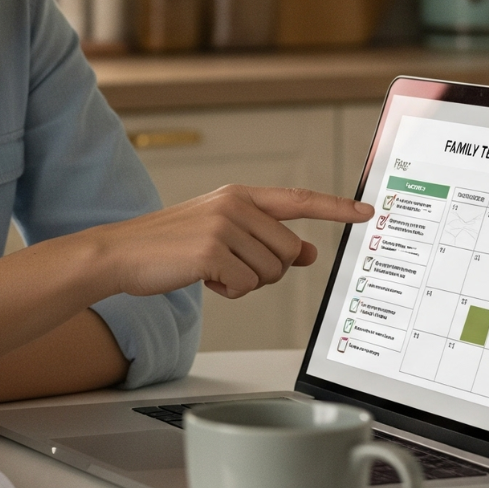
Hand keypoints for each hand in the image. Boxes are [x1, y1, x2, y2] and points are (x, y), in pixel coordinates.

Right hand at [94, 185, 372, 300]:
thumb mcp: (221, 233)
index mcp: (239, 195)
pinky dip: (228, 292)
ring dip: (245, 282)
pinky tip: (203, 279)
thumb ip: (265, 238)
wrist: (121, 253)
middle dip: (266, 269)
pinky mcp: (212, 251)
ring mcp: (224, 226)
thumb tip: (307, 252)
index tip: (367, 211)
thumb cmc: (169, 245)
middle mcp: (235, 205)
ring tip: (212, 270)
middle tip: (230, 266)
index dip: (336, 208)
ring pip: (270, 272)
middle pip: (288, 250)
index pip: (299, 200)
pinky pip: (246, 286)